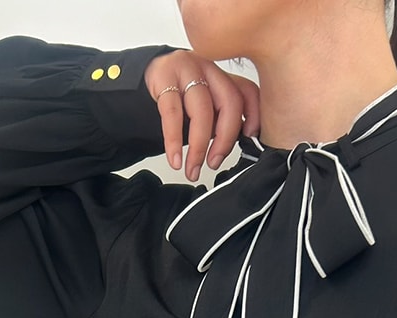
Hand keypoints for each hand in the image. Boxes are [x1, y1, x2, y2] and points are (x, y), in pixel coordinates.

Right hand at [146, 49, 260, 182]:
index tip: (249, 139)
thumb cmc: (178, 98)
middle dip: (225, 139)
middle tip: (214, 163)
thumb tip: (228, 150)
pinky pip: (172, 113)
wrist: (143, 79)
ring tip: (192, 169)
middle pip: (229, 102)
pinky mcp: (163, 76)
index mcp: (223, 76)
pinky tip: (175, 159)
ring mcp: (186, 69)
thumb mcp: (205, 105)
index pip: (248, 92)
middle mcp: (209, 69)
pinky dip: (174, 140)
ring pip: (202, 109)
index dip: (254, 117)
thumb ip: (220, 120)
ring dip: (199, 147)